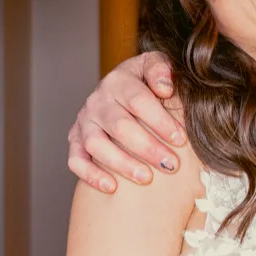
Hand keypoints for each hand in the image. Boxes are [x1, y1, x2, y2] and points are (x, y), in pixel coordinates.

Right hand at [67, 52, 182, 192]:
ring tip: (146, 178)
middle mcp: (98, 101)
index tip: (180, 139)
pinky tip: (112, 187)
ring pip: (96, 144)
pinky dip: (91, 175)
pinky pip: (76, 160)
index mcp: (119, 80)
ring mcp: (84, 122)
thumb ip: (161, 69)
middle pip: (119, 125)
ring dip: (122, 163)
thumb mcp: (154, 67)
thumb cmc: (145, 85)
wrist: (119, 93)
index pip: (138, 100)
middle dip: (147, 147)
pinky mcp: (75, 141)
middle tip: (170, 165)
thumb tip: (165, 88)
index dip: (160, 120)